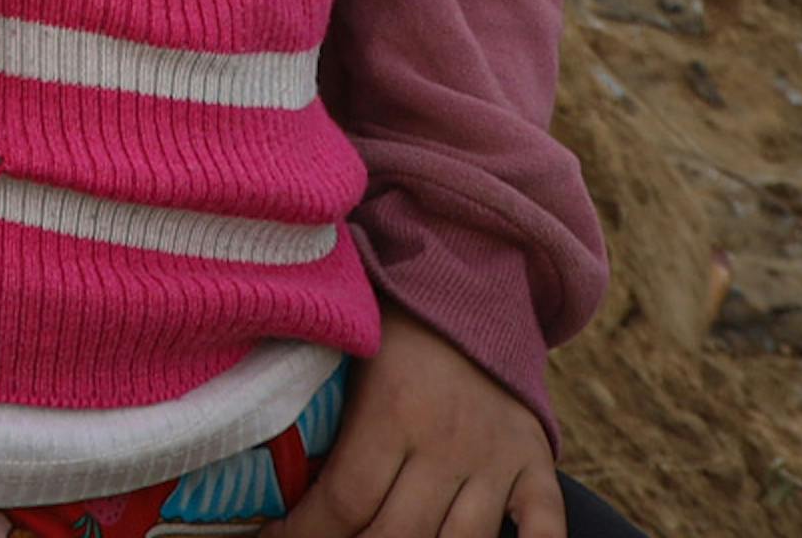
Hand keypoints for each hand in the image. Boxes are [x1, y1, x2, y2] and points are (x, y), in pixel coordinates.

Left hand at [273, 314, 561, 537]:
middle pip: (397, 534)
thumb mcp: (348, 355)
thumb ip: (317, 412)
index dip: (304, 536)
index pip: (344, 502)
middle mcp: (449, 440)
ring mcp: (497, 457)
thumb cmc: (392, 330)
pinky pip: (546, 527)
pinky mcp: (536, 465)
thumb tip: (255, 464)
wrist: (472, 289)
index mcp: (392, 408)